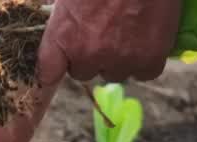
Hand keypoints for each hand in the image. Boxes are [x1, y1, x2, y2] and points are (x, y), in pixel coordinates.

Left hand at [38, 0, 181, 83]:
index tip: (59, 68)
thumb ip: (63, 13)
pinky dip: (146, 60)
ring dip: (120, 58)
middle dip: (92, 55)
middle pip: (85, 72)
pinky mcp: (149, 58)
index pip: (47, 73)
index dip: (54, 70)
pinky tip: (147, 39)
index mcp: (63, 35)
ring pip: (116, 73)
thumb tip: (67, 19)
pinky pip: (145, 72)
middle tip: (105, 28)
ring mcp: (120, 59)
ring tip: (128, 28)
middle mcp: (88, 54)